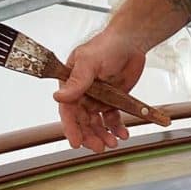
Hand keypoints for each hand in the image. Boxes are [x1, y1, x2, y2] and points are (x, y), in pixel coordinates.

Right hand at [53, 31, 146, 152]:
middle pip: (83, 121)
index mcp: (71, 85)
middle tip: (99, 147)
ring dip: (104, 134)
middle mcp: (83, 94)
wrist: (131, 42)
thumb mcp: (89, 62)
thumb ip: (77, 81)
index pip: (68, 110)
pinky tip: (123, 134)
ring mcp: (98, 98)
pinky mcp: (113, 100)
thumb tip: (59, 97)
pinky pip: (113, 118)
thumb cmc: (107, 46)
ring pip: (97, 123)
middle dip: (90, 136)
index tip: (76, 142)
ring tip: (113, 143)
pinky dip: (117, 128)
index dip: (71, 128)